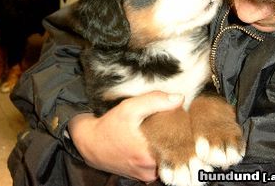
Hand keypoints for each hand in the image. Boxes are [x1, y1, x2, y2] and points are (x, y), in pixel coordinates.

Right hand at [68, 91, 183, 181]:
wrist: (90, 144)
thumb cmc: (109, 126)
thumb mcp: (129, 108)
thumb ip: (155, 101)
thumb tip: (179, 98)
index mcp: (150, 154)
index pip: (181, 145)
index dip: (184, 131)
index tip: (183, 120)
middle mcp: (150, 170)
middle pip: (176, 154)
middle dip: (178, 138)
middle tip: (176, 123)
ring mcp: (147, 175)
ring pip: (169, 161)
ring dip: (170, 147)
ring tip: (167, 131)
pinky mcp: (142, 176)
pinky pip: (160, 165)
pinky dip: (161, 154)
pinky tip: (156, 141)